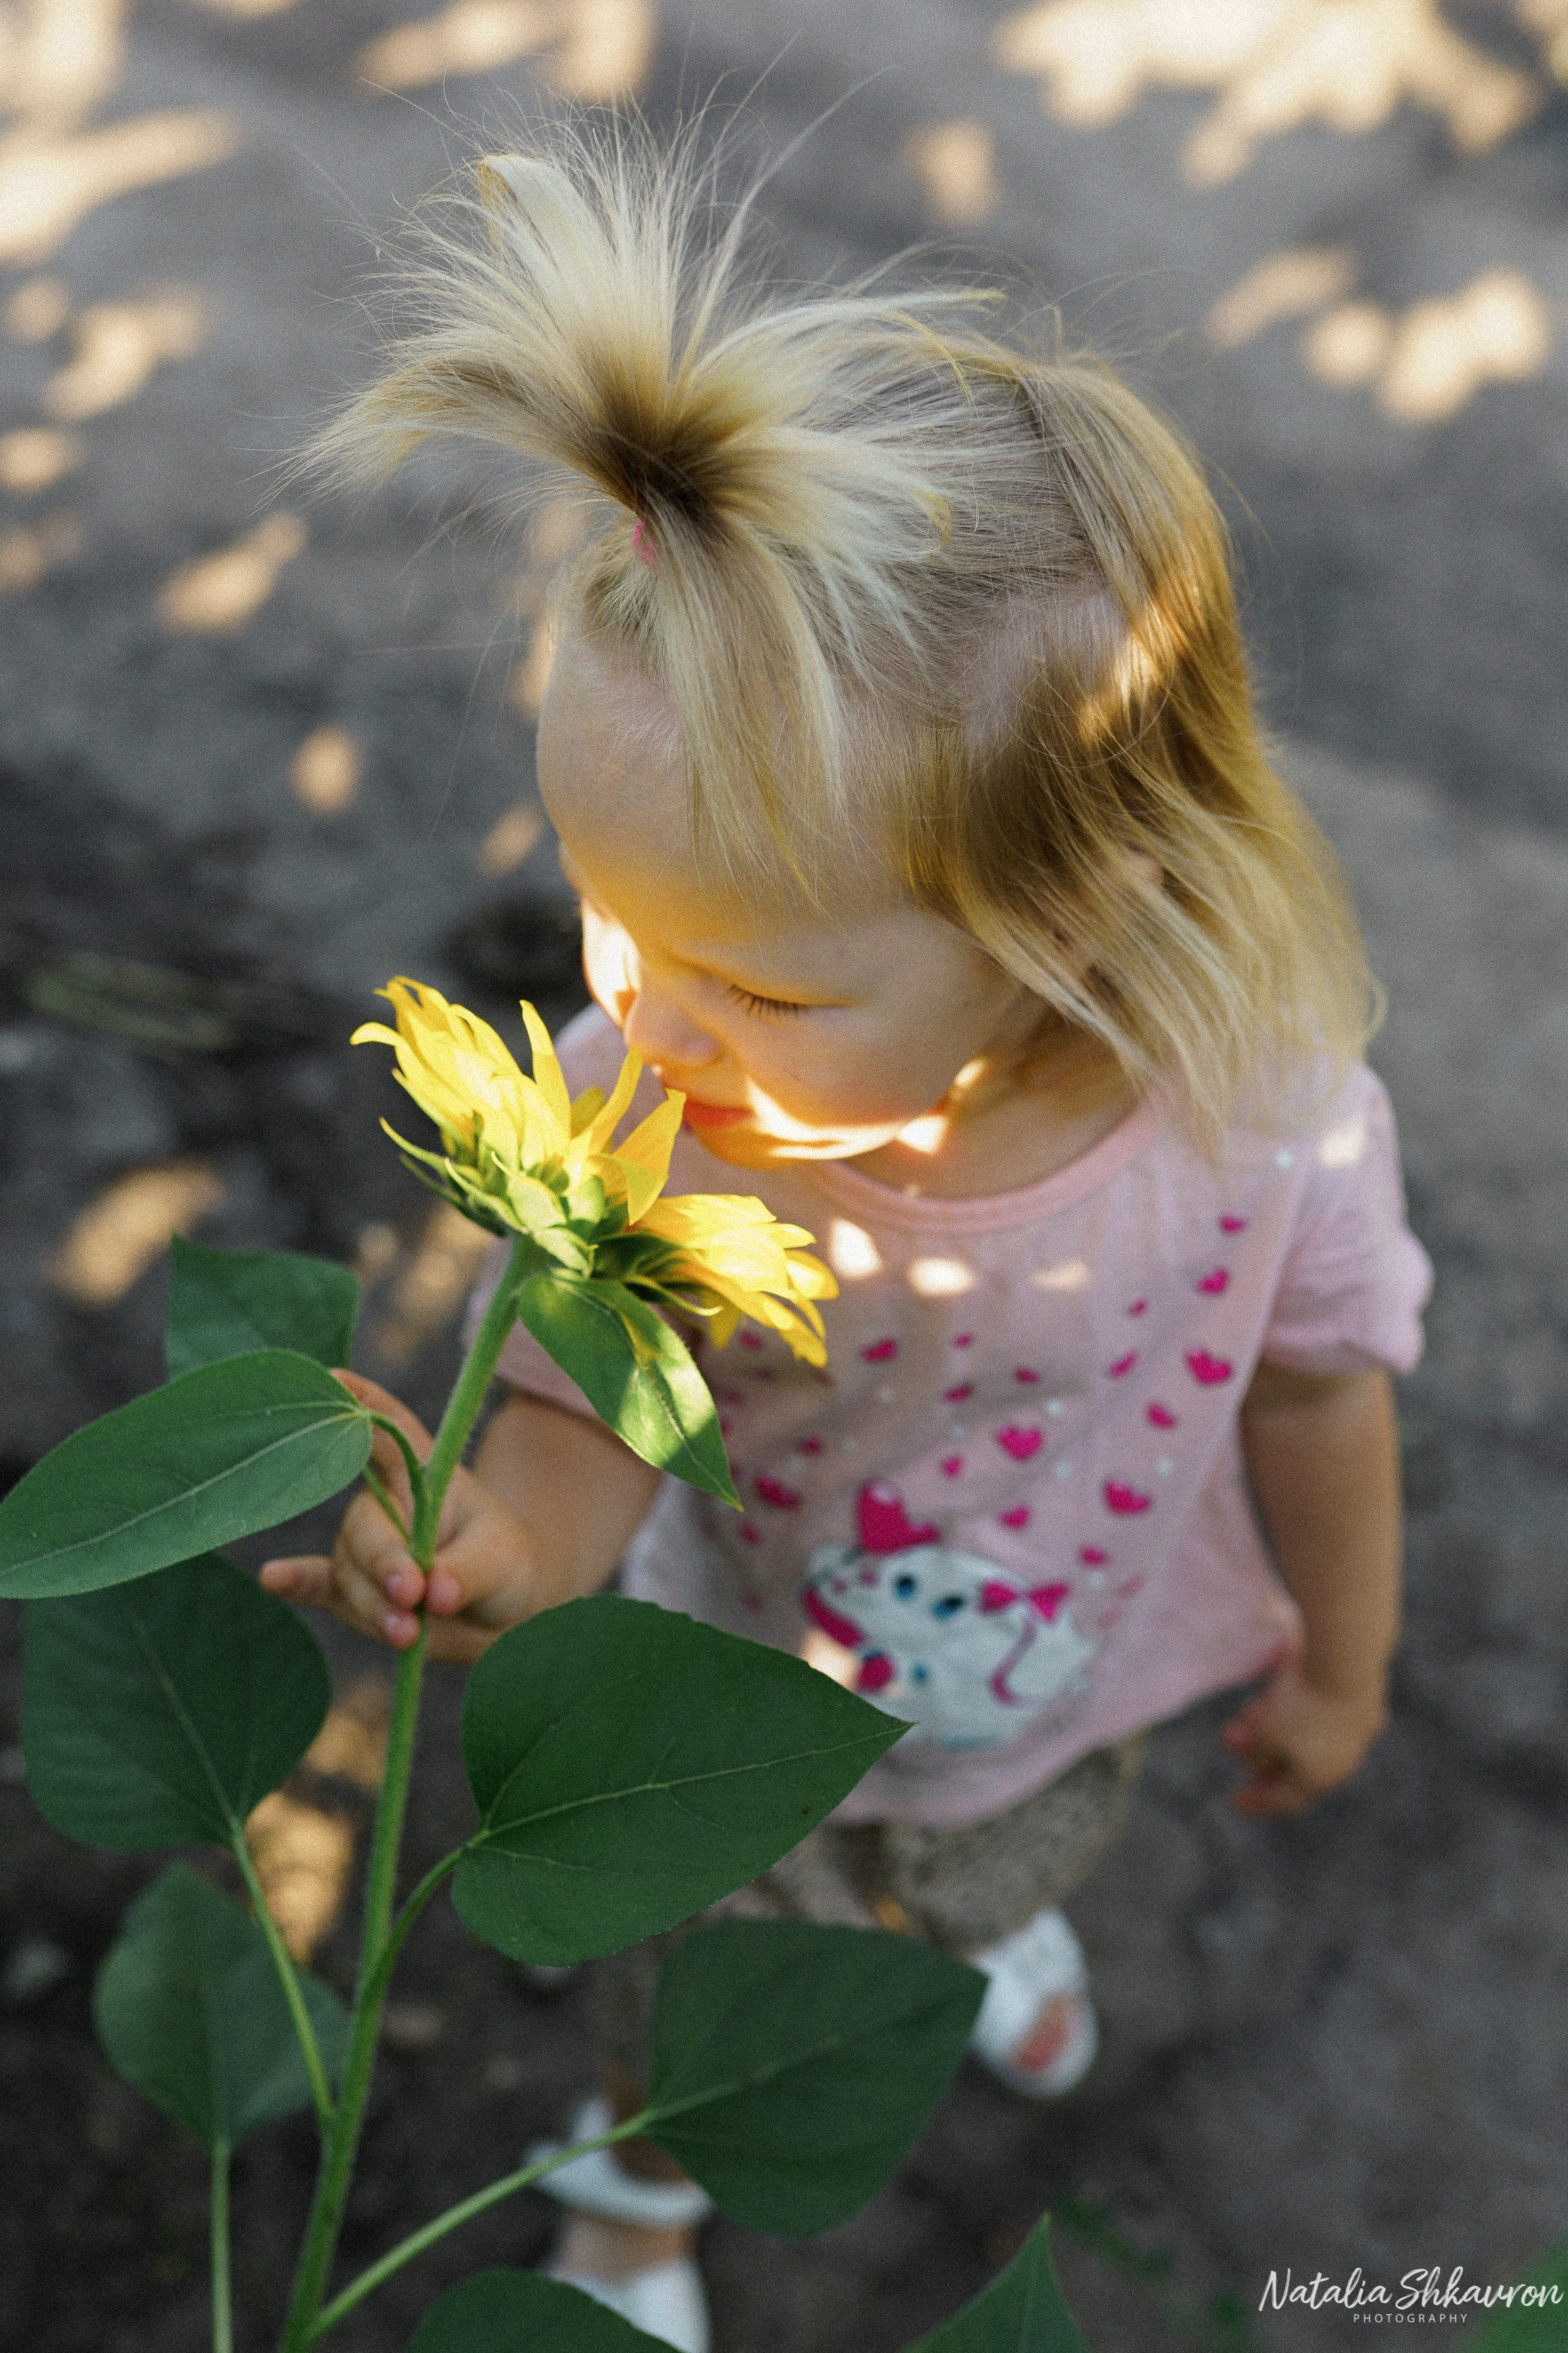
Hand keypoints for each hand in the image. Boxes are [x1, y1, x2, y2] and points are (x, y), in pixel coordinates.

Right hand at [259, 1373, 543, 1664]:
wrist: (499, 1617)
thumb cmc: (505, 1568)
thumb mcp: (501, 1561)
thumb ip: (466, 1572)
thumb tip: (432, 1594)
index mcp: (422, 1475)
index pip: (390, 1430)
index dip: (363, 1402)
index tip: (336, 1378)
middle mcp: (385, 1505)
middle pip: (364, 1525)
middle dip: (385, 1562)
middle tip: (415, 1593)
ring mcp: (366, 1549)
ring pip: (350, 1571)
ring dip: (375, 1604)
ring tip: (409, 1632)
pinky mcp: (353, 1593)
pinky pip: (320, 1587)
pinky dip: (297, 1584)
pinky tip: (274, 1578)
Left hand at [1220, 1662, 1387, 1816]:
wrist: (1347, 1667)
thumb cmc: (1300, 1706)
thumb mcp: (1265, 1734)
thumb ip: (1258, 1754)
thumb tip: (1260, 1761)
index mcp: (1315, 1780)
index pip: (1282, 1801)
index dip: (1256, 1803)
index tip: (1234, 1802)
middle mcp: (1339, 1766)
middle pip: (1292, 1769)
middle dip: (1258, 1755)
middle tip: (1232, 1741)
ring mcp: (1354, 1738)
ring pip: (1307, 1742)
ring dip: (1274, 1729)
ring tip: (1249, 1709)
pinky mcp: (1362, 1711)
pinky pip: (1320, 1718)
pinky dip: (1295, 1712)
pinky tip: (1280, 1695)